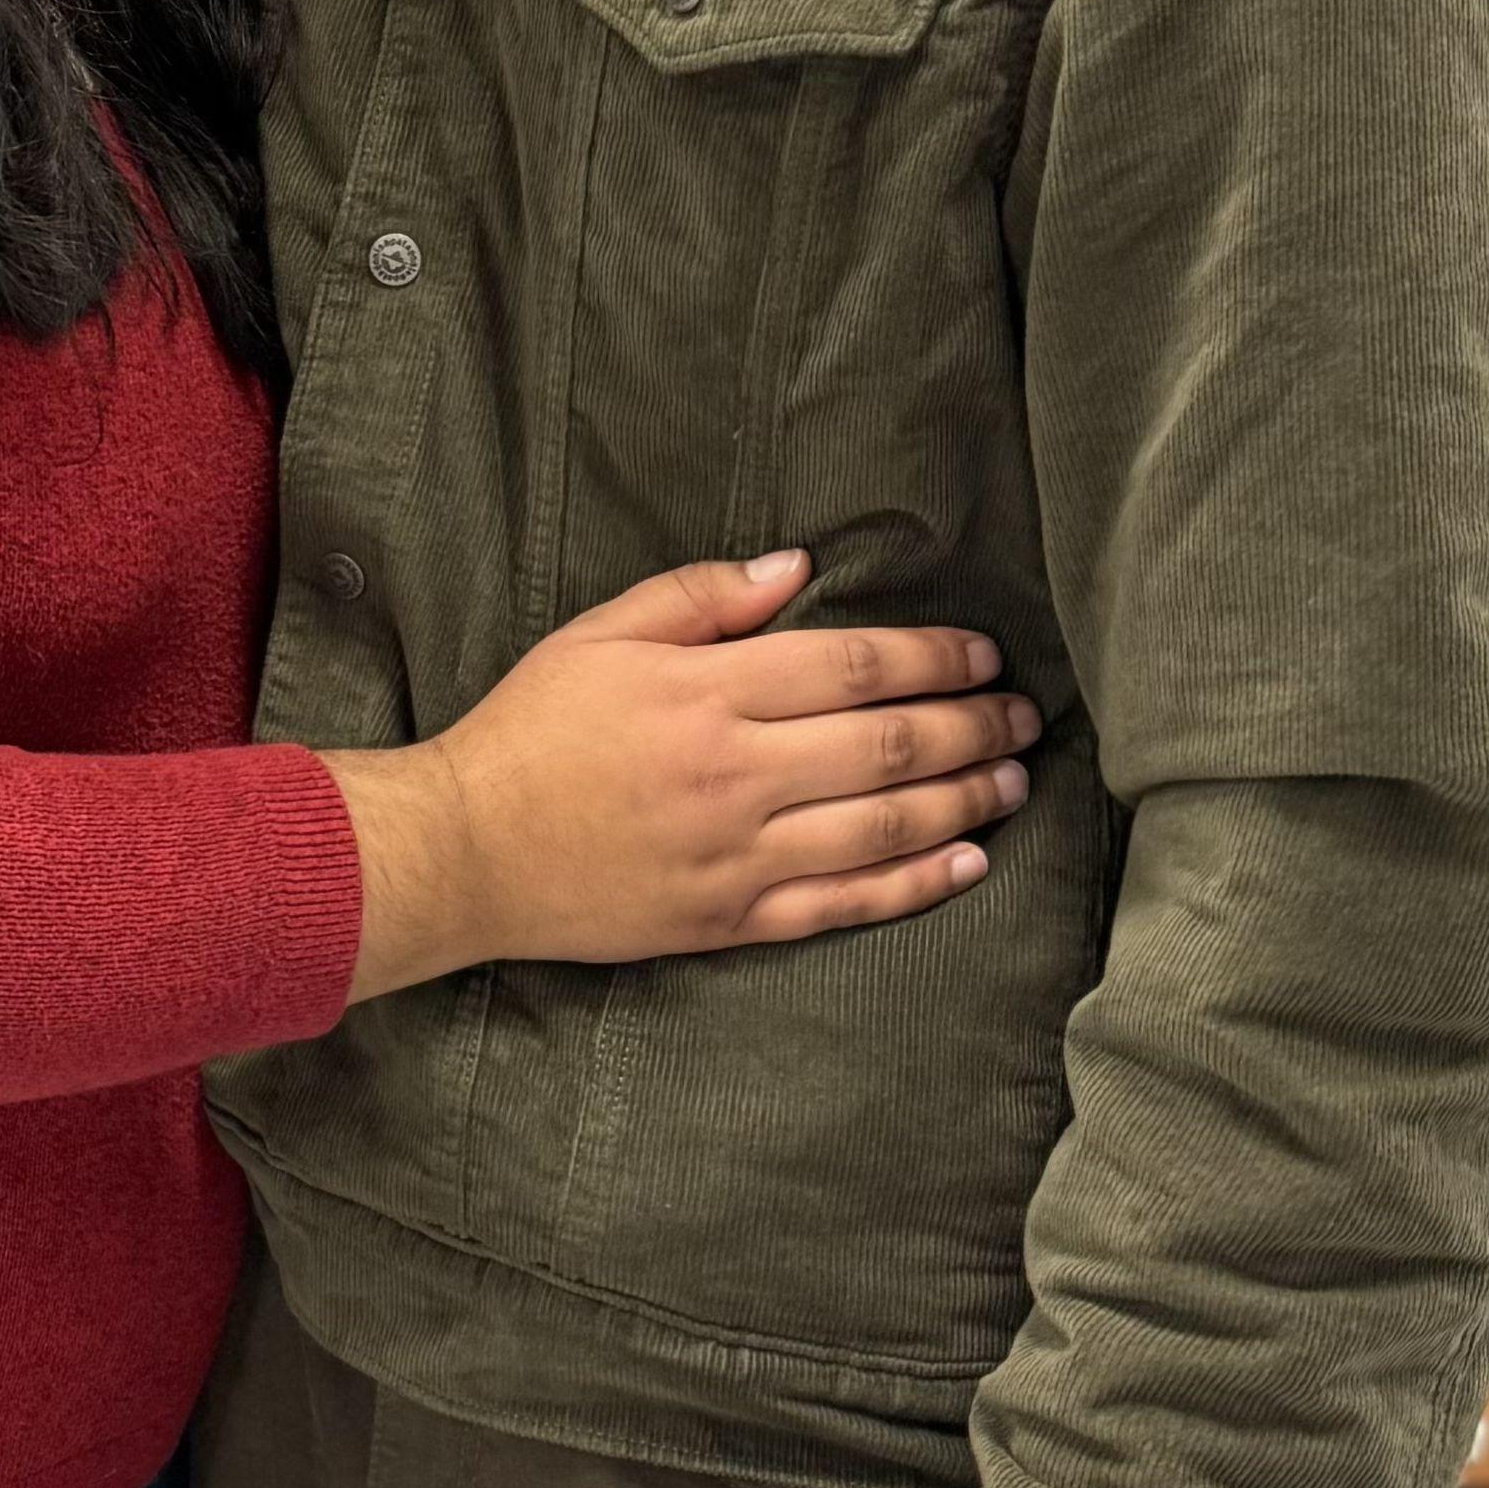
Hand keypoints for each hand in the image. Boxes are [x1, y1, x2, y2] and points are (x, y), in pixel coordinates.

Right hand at [323, 552, 1035, 995]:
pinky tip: (966, 861)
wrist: (464, 848)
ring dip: (963, 802)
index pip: (857, 667)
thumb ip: (703, 595)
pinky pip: (844, 902)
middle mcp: (735, 774)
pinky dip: (915, 884)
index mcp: (709, 692)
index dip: (936, 660)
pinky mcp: (730, 919)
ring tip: (1012, 781)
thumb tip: (799, 568)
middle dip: (972, 728)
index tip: (983, 657)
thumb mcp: (601, 634)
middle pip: (889, 747)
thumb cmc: (529, 731)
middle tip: (1024, 718)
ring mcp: (738, 855)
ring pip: (883, 828)